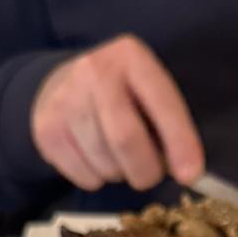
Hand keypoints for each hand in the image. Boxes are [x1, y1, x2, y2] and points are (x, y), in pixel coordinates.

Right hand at [32, 34, 203, 191]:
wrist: (62, 84)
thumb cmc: (121, 94)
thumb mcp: (148, 91)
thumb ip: (169, 124)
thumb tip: (188, 173)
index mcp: (131, 57)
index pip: (161, 104)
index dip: (179, 142)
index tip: (191, 175)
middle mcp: (94, 71)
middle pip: (125, 139)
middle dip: (146, 170)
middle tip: (150, 175)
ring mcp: (65, 99)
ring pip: (104, 163)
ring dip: (120, 174)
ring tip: (118, 157)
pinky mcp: (47, 129)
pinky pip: (84, 176)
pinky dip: (97, 179)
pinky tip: (95, 158)